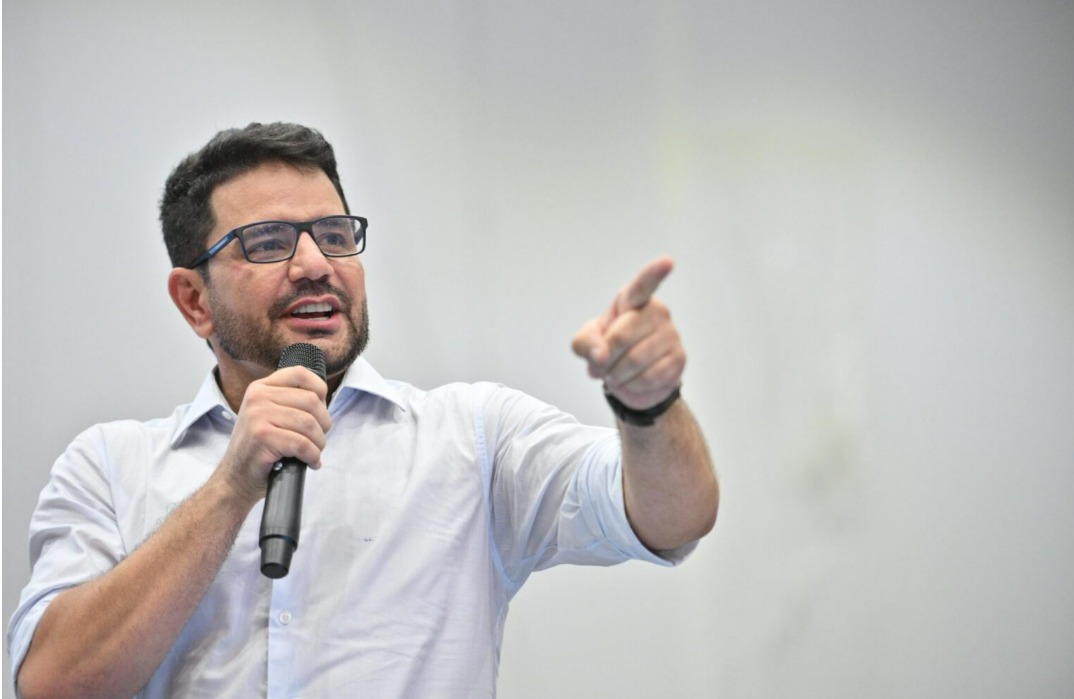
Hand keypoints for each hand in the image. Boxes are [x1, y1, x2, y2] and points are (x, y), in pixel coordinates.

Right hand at [216, 366, 331, 504]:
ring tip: (314, 452)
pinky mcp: (263, 436)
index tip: (321, 410)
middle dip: (323, 423)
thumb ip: (289, 402)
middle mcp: (258, 397)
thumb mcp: (269, 415)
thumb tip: (323, 400)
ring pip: (309, 423)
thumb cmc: (260, 448)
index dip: (320, 390)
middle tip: (318, 439)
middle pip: (311, 401)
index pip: (300, 374)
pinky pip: (302, 444)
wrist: (236, 478)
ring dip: (319, 442)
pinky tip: (310, 462)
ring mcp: (258, 416)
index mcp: (261, 388)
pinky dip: (313, 456)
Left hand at [572, 256, 685, 409]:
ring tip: (615, 374)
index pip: (643, 285)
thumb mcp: (586, 342)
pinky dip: (631, 385)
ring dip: (616, 375)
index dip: (654, 273)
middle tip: (600, 365)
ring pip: (635, 361)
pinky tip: (631, 380)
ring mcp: (671, 335)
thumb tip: (600, 356)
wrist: (630, 377)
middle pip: (622, 336)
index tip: (667, 262)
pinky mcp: (679, 359)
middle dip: (604, 358)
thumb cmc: (608, 348)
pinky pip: (648, 377)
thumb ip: (585, 343)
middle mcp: (656, 312)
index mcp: (633, 300)